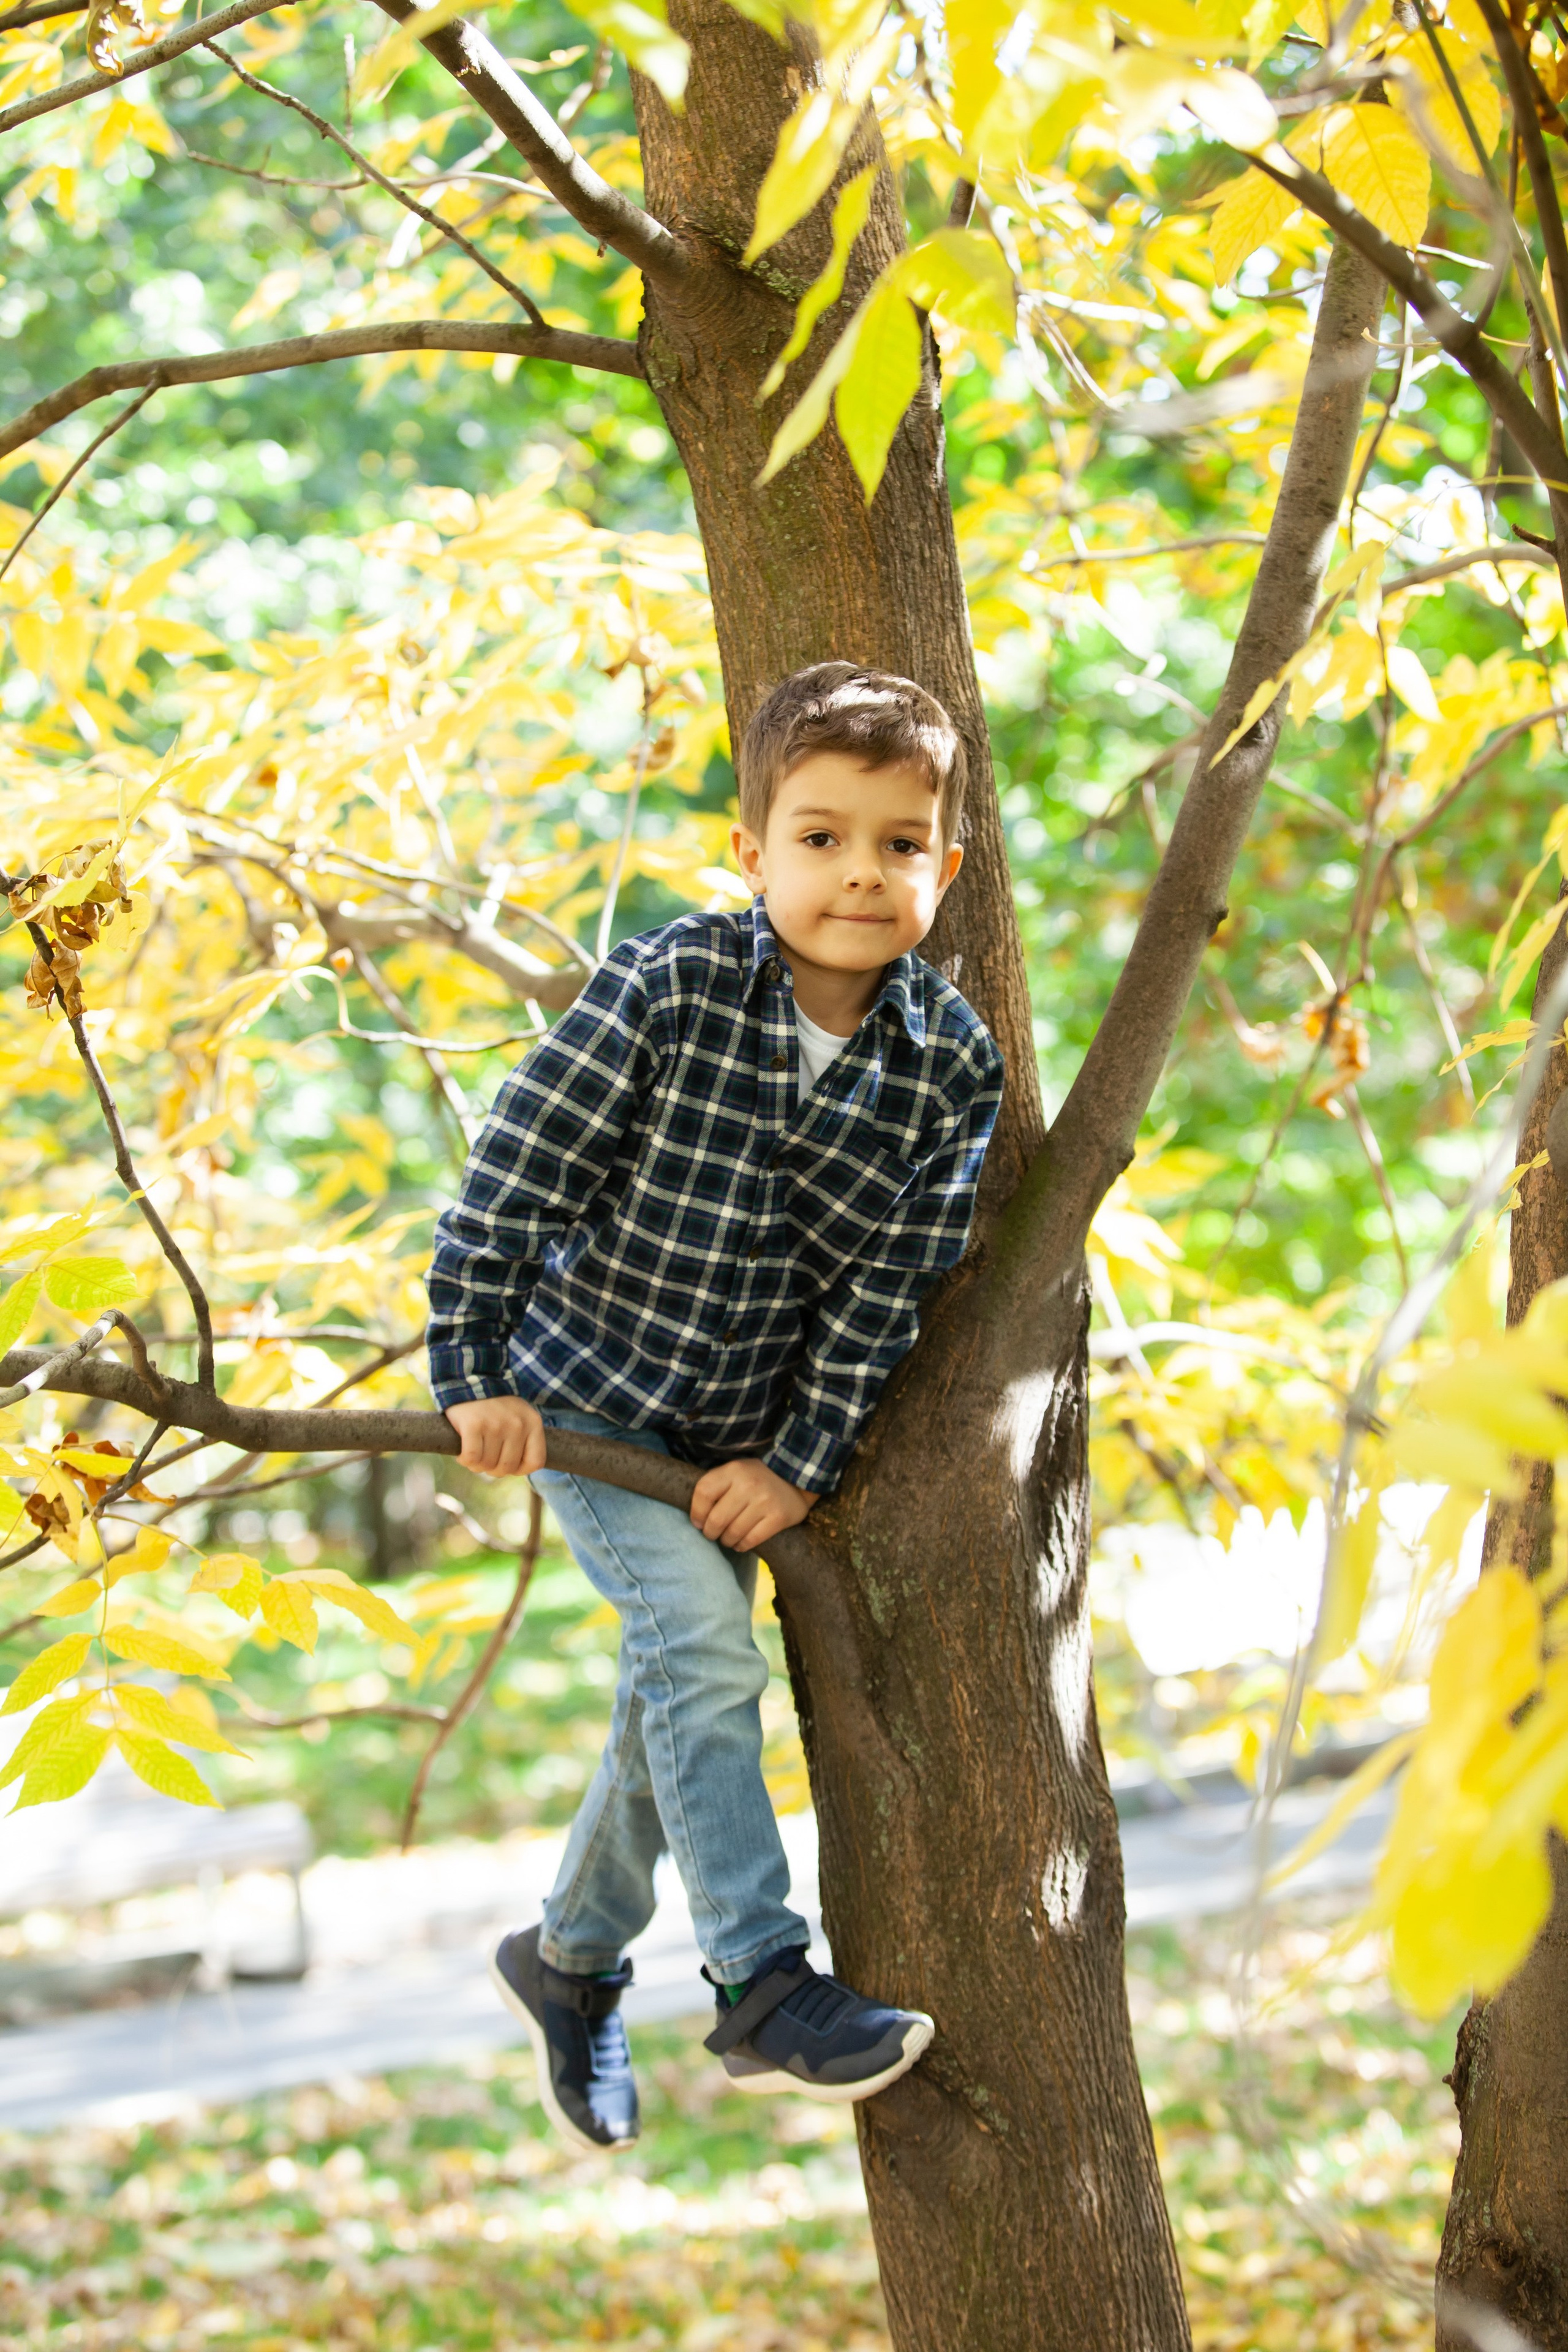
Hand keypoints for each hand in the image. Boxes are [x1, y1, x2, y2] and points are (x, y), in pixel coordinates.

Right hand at [445, 1395, 546, 1478]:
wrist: (472, 1380)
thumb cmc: (496, 1407)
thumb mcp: (520, 1417)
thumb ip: (525, 1440)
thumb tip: (518, 1470)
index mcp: (533, 1423)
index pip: (535, 1462)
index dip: (520, 1470)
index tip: (507, 1463)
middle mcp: (517, 1425)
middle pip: (507, 1467)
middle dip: (493, 1468)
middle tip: (485, 1456)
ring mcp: (495, 1425)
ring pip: (486, 1465)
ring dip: (476, 1464)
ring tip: (474, 1450)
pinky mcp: (474, 1425)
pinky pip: (471, 1458)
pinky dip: (464, 1460)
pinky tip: (463, 1452)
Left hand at [689, 1457, 816, 1549]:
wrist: (796, 1477)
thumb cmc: (757, 1478)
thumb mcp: (736, 1471)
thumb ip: (717, 1486)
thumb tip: (697, 1519)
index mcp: (734, 1470)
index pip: (703, 1493)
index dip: (697, 1512)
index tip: (698, 1522)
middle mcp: (748, 1484)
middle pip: (716, 1519)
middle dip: (711, 1533)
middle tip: (713, 1534)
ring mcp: (764, 1501)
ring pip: (733, 1533)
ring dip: (727, 1541)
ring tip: (728, 1539)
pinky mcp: (778, 1517)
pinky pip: (751, 1540)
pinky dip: (742, 1546)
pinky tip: (741, 1543)